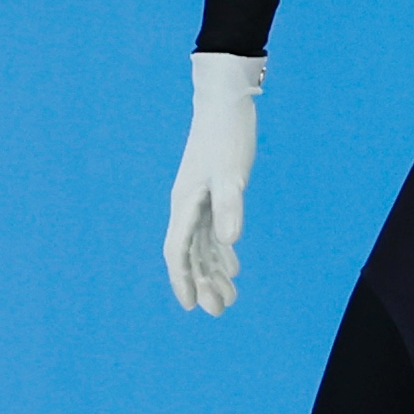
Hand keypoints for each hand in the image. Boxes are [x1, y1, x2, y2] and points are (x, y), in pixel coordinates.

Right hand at [164, 53, 259, 314]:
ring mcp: (199, 200)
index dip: (184, 279)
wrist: (225, 102)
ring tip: (231, 298)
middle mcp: (187, 206)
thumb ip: (230, 206)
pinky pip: (212, 231)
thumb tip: (230, 242)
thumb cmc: (227, 136)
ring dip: (214, 271)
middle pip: (191, 254)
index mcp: (185, 204)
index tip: (193, 306)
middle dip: (204, 283)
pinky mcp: (212, 193)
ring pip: (202, 246)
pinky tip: (234, 266)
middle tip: (221, 310)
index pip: (178, 251)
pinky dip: (221, 251)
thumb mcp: (232, 173)